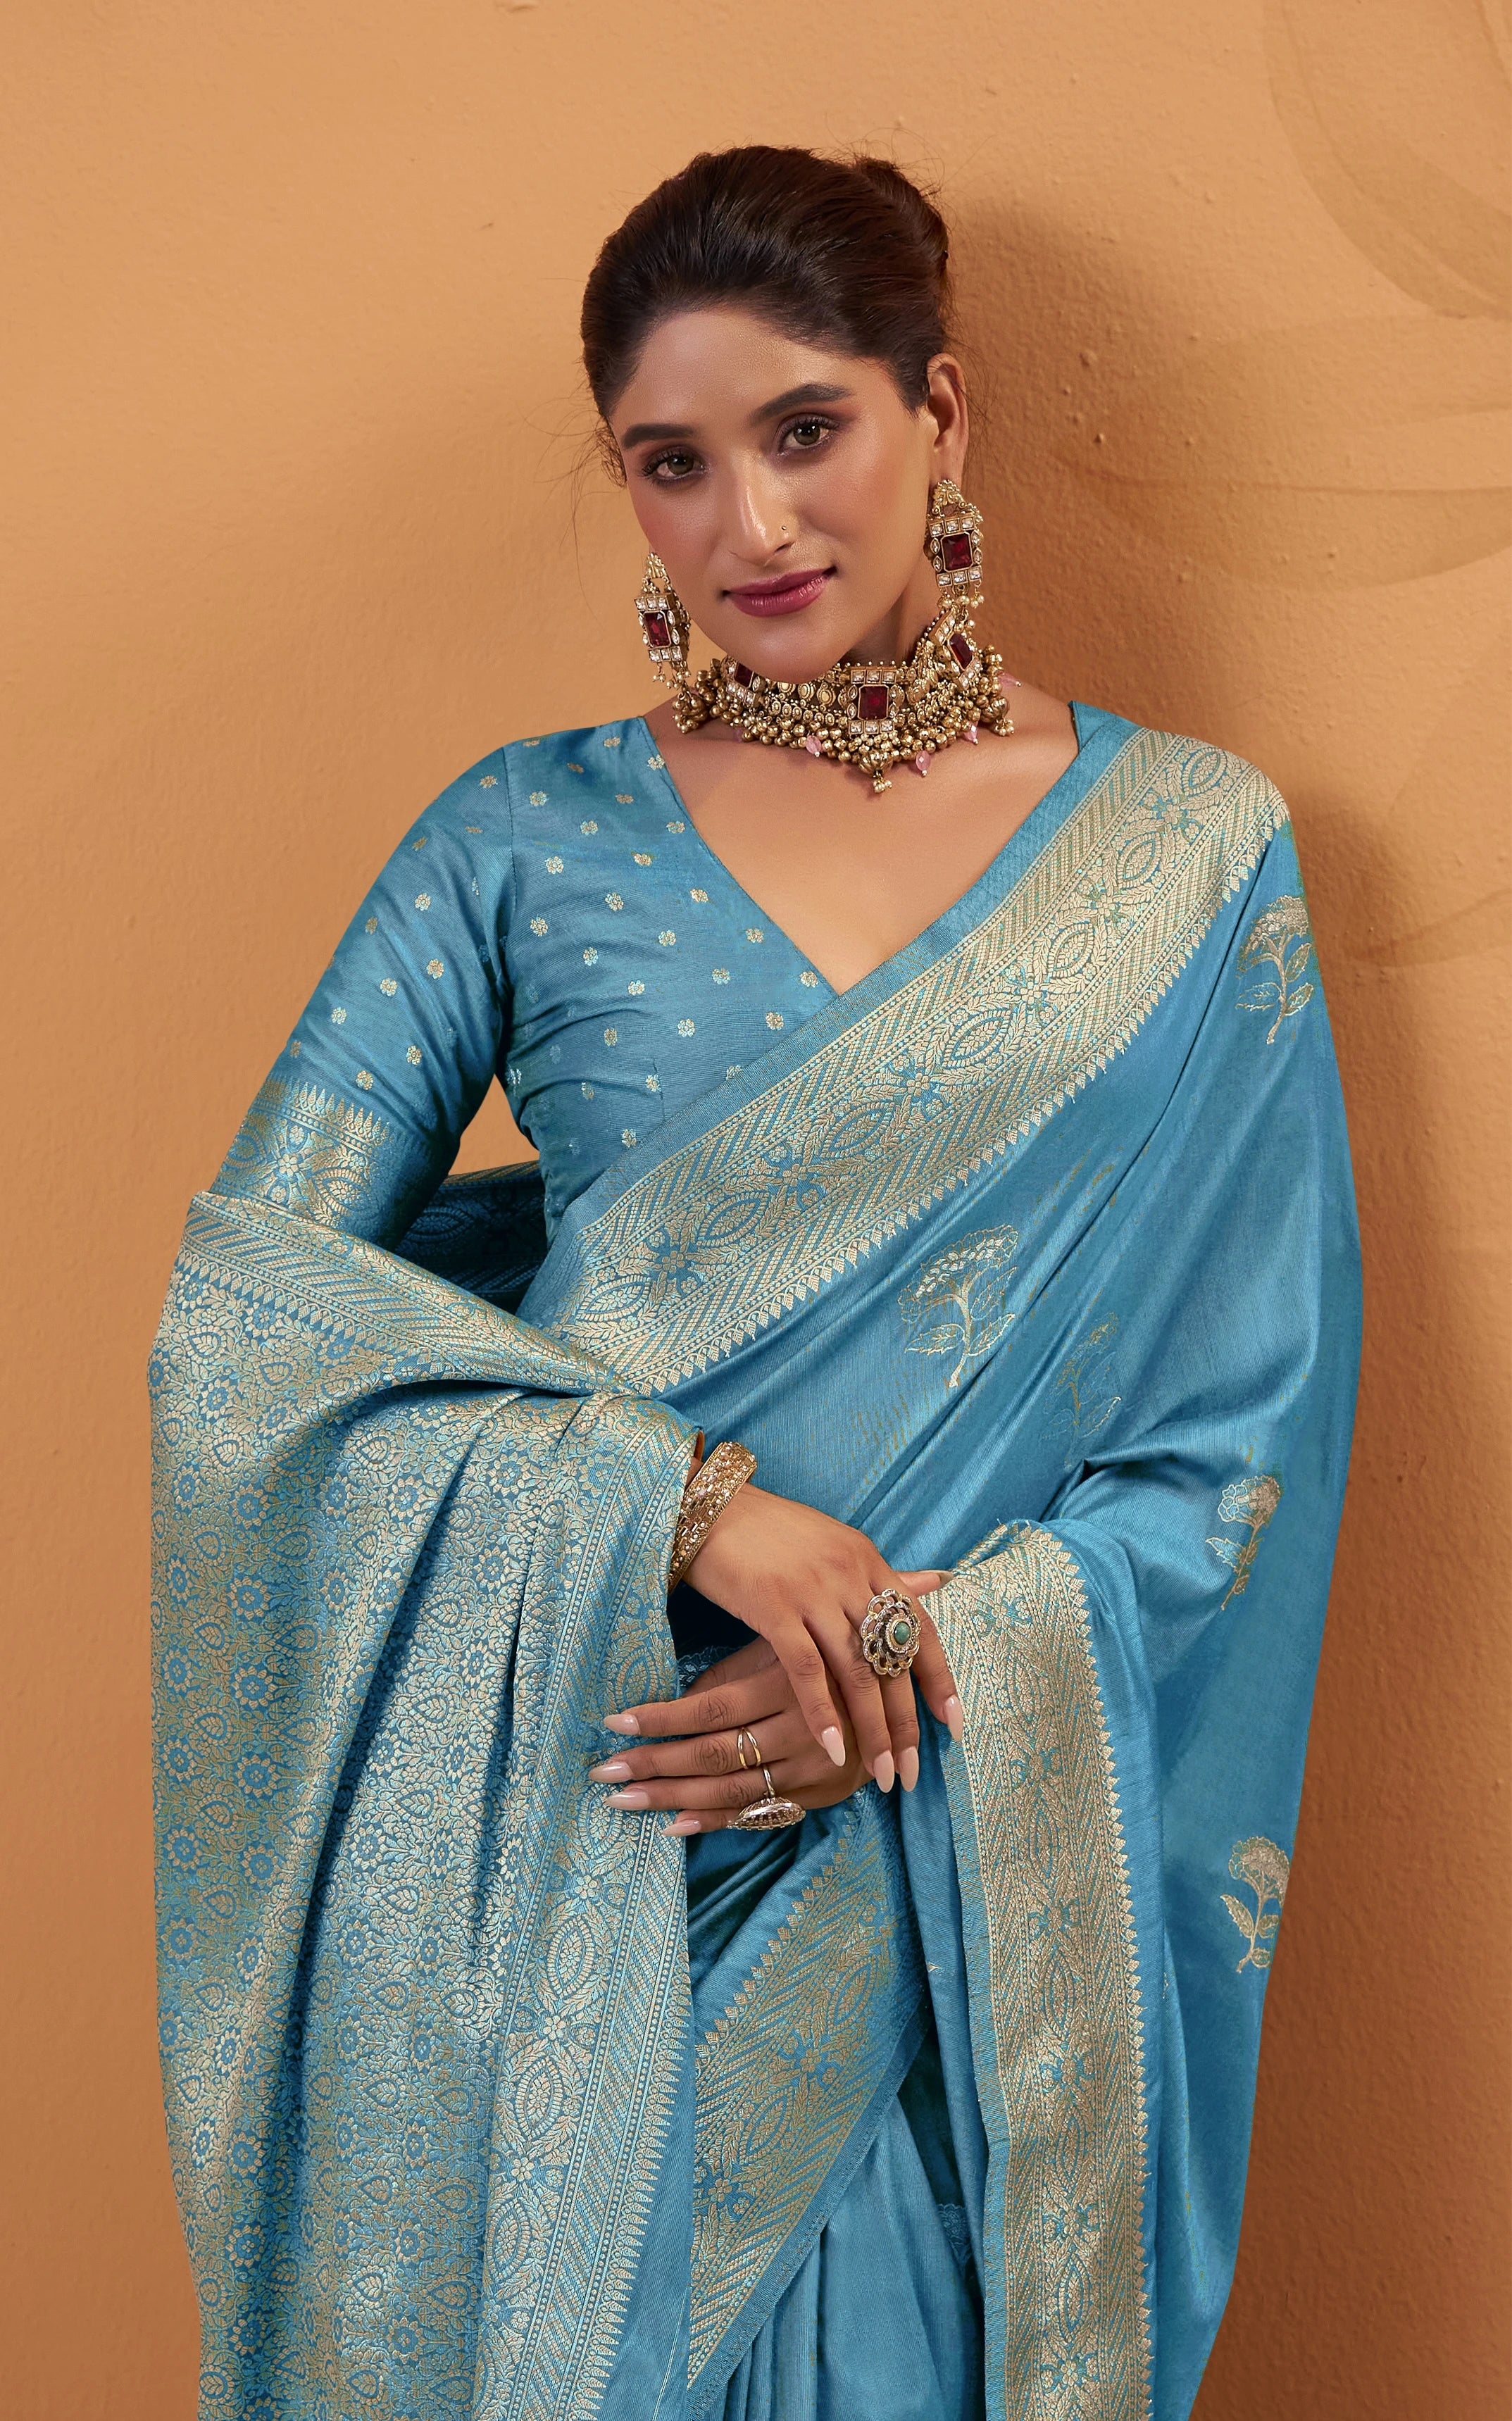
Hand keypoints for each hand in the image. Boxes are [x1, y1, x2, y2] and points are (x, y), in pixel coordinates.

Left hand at [591, 1637, 872, 1832]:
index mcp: (789, 1682)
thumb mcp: (786, 1647)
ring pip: (729, 1789)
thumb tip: (675, 1697)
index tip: (614, 1722)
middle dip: (654, 1764)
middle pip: (715, 1754)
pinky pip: (757, 1813)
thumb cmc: (829, 1657)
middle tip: (603, 1772)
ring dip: (670, 1797)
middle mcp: (800, 1730)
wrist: (902, 1692)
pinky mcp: (817, 1795)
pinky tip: (672, 1824)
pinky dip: (713, 1821)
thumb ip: (734, 1673)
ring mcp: (810, 1768)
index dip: (662, 1718)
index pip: (712, 1706)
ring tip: (622, 1799)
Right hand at [610, 1477, 960, 1789]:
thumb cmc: (770, 1532)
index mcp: (868, 1560)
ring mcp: (814, 1591)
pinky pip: (808, 1671)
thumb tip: (939, 1580)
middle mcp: (850, 1575)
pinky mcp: (775, 1607)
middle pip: (892, 1660)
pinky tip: (834, 1748)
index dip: (940, 1679)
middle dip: (906, 1722)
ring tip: (883, 1775)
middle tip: (914, 1772)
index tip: (954, 1725)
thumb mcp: (835, 1545)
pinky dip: (824, 1714)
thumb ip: (881, 1576)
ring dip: (873, 1730)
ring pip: (858, 1673)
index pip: (919, 1627)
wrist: (710, 1508)